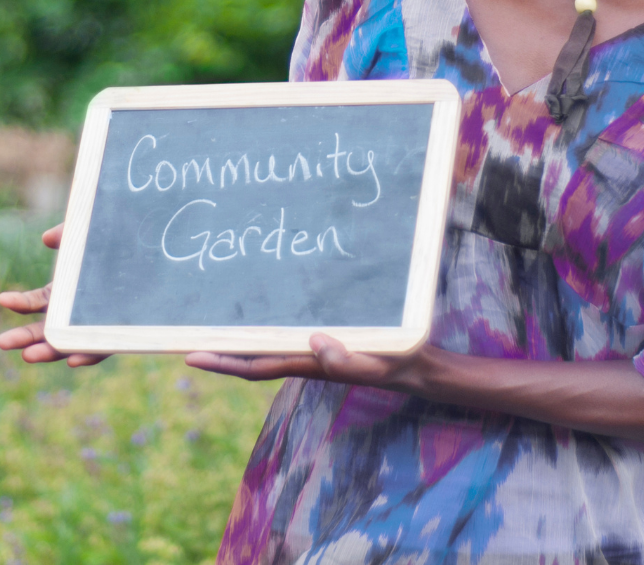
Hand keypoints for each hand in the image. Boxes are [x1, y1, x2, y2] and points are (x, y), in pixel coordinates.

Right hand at [0, 224, 110, 368]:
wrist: (164, 250)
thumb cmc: (123, 242)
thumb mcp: (94, 236)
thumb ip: (71, 235)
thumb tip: (46, 239)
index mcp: (68, 293)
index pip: (38, 303)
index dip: (20, 302)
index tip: (3, 299)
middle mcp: (80, 312)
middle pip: (48, 330)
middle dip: (25, 338)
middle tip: (3, 342)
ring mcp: (100, 323)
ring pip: (71, 343)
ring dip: (50, 351)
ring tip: (29, 355)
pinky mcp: (124, 330)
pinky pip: (106, 347)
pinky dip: (89, 354)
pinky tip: (74, 359)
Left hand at [186, 334, 425, 390]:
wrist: (415, 368)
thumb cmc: (397, 363)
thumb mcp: (376, 362)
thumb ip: (346, 358)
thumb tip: (314, 342)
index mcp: (309, 364)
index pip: (256, 365)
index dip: (223, 362)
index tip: (190, 355)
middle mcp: (303, 358)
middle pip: (252, 358)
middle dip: (220, 352)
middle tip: (187, 338)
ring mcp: (313, 351)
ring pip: (266, 348)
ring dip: (239, 341)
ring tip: (215, 325)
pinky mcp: (325, 343)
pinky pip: (285, 336)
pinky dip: (266, 330)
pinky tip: (265, 316)